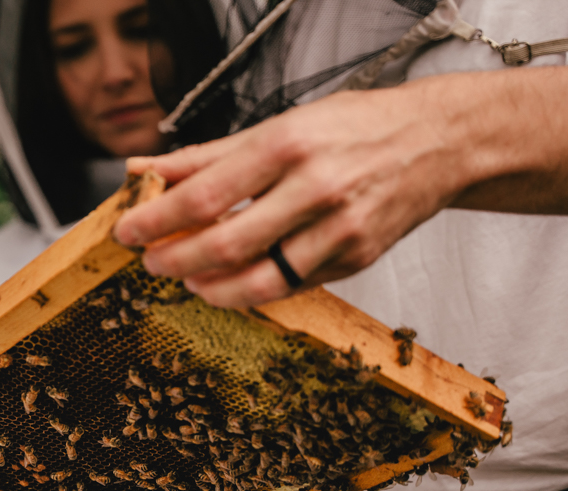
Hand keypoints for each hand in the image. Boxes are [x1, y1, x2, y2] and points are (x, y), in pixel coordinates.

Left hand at [113, 82, 469, 307]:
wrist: (438, 142)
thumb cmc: (354, 128)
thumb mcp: (278, 125)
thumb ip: (206, 156)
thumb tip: (143, 169)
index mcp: (288, 146)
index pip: (204, 195)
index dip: (157, 220)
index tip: (128, 231)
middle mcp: (315, 189)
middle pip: (226, 244)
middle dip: (176, 260)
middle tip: (153, 261)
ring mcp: (339, 230)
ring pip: (259, 281)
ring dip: (211, 287)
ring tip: (189, 278)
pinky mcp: (356, 260)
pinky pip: (291, 287)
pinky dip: (252, 289)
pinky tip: (232, 280)